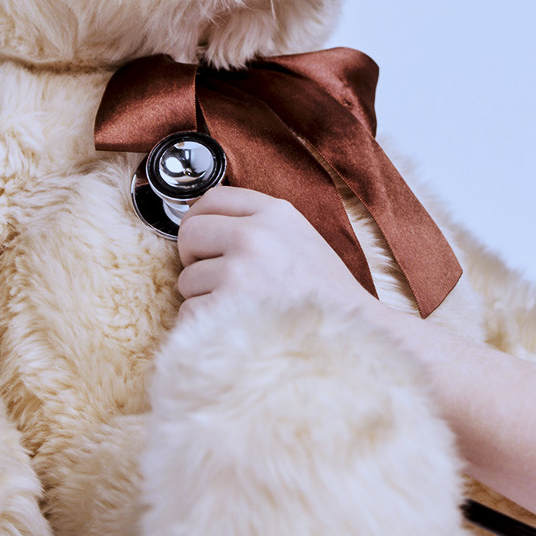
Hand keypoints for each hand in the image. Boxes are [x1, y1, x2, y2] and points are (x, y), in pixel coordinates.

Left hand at [174, 185, 373, 315]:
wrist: (348, 336)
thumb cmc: (322, 293)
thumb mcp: (299, 237)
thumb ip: (258, 223)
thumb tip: (202, 216)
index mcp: (275, 214)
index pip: (213, 199)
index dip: (199, 219)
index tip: (203, 240)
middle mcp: (255, 236)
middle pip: (189, 234)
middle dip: (194, 258)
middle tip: (217, 277)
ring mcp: (239, 273)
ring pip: (187, 280)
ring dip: (204, 297)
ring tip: (241, 308)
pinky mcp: (225, 310)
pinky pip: (189, 313)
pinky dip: (204, 327)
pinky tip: (235, 328)